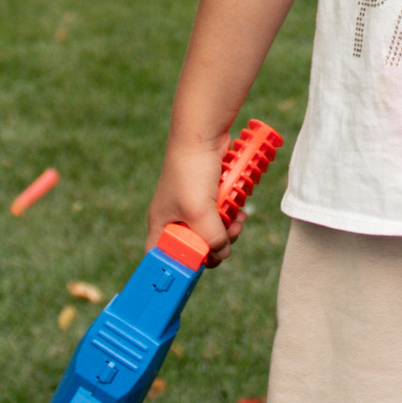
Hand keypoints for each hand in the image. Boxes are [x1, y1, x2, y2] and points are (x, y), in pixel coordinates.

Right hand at [150, 133, 234, 262]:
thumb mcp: (200, 213)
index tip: (200, 265)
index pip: (161, 256)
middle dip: (214, 246)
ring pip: (210, 232)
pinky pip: (219, 216)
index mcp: (161, 224)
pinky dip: (230, 216)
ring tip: (238, 222)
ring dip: (227, 230)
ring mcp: (190, 207)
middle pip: (193, 248)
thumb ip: (212, 239)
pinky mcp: (206, 196)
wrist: (202, 136)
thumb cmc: (191, 172)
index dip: (178, 266)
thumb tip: (223, 253)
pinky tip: (240, 211)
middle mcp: (173, 218)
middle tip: (229, 237)